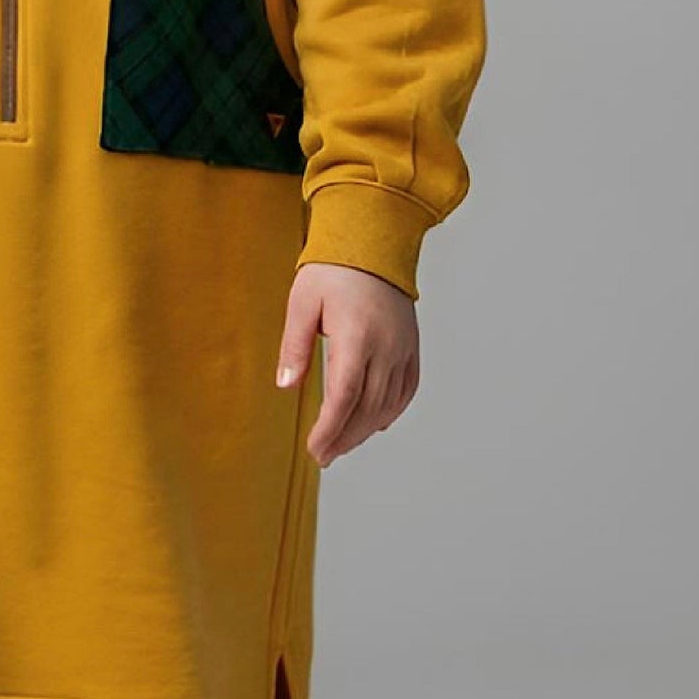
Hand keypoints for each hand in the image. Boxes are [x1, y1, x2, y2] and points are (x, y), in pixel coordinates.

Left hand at [276, 262, 419, 464]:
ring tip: (341, 445)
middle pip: (367, 408)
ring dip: (364, 430)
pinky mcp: (412, 346)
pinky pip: (407, 389)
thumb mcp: (302, 303)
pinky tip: (373, 425)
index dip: (330, 429)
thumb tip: (286, 386)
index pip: (344, 397)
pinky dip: (391, 412)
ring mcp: (403, 348)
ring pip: (388, 404)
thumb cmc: (332, 270)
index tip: (315, 449)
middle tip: (322, 456)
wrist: (373, 241)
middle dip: (344, 437)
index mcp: (357, 336)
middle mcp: (386, 347)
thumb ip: (295, 346)